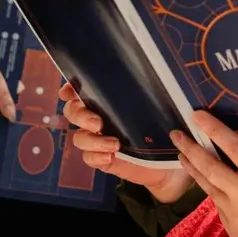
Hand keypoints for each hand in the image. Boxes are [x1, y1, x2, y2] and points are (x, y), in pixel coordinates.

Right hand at [60, 83, 194, 203]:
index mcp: (106, 101)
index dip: (70, 89)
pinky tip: (110, 157)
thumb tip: (154, 73)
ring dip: (93, 140)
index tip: (70, 91)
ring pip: (79, 137)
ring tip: (115, 144)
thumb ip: (151, 92)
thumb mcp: (158, 107)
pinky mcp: (101, 159)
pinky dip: (96, 156)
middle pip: (73, 112)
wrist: (167, 163)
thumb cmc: (162, 129)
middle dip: (80, 115)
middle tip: (98, 123)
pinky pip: (88, 157)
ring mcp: (97, 139)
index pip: (80, 90)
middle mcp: (97, 118)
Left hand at [172, 111, 237, 236]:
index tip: (196, 116)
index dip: (214, 129)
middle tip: (176, 134)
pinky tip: (211, 186)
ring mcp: (235, 214)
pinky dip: (215, 193)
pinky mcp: (232, 230)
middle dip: (191, 148)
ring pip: (209, 187)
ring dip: (194, 170)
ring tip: (182, 155)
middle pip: (211, 167)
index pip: (234, 147)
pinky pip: (220, 206)